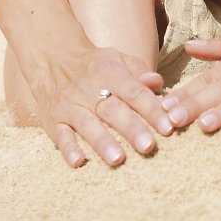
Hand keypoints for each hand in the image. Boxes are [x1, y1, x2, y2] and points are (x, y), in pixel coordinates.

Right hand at [30, 43, 174, 168]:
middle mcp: (91, 90)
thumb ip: (139, 72)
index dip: (151, 109)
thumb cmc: (95, 65)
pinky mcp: (55, 120)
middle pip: (113, 110)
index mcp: (111, 74)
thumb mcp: (117, 59)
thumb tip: (158, 83)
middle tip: (149, 146)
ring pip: (88, 125)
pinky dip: (68, 148)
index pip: (134, 92)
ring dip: (102, 142)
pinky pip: (60, 135)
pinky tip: (77, 162)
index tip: (168, 126)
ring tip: (118, 159)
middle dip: (131, 129)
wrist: (52, 59)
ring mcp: (71, 105)